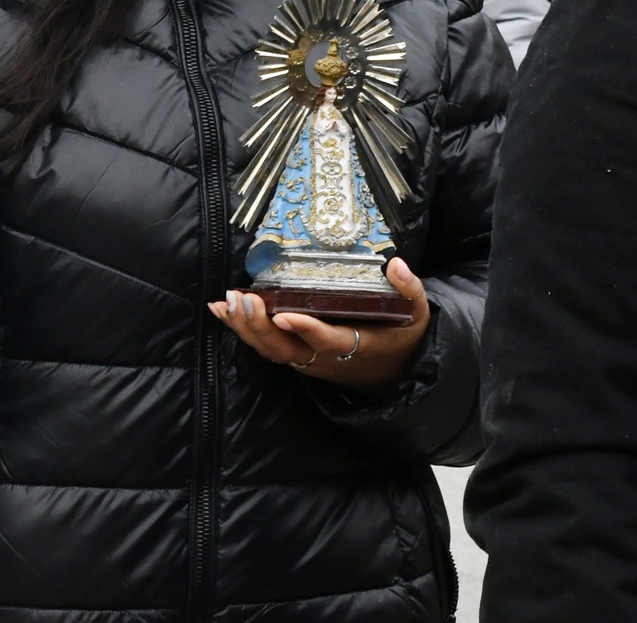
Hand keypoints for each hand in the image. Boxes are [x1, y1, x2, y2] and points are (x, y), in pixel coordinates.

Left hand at [209, 257, 431, 389]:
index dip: (304, 330)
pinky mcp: (294, 355)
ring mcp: (305, 359)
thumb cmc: (400, 338)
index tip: (283, 315)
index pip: (325, 340)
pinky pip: (264, 346)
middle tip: (244, 299)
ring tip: (226, 302)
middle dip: (261, 327)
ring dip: (245, 328)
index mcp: (352, 347)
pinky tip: (221, 310)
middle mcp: (322, 358)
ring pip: (269, 350)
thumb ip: (409, 291)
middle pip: (285, 349)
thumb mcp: (414, 316)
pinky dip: (241, 329)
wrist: (392, 371)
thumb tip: (396, 265)